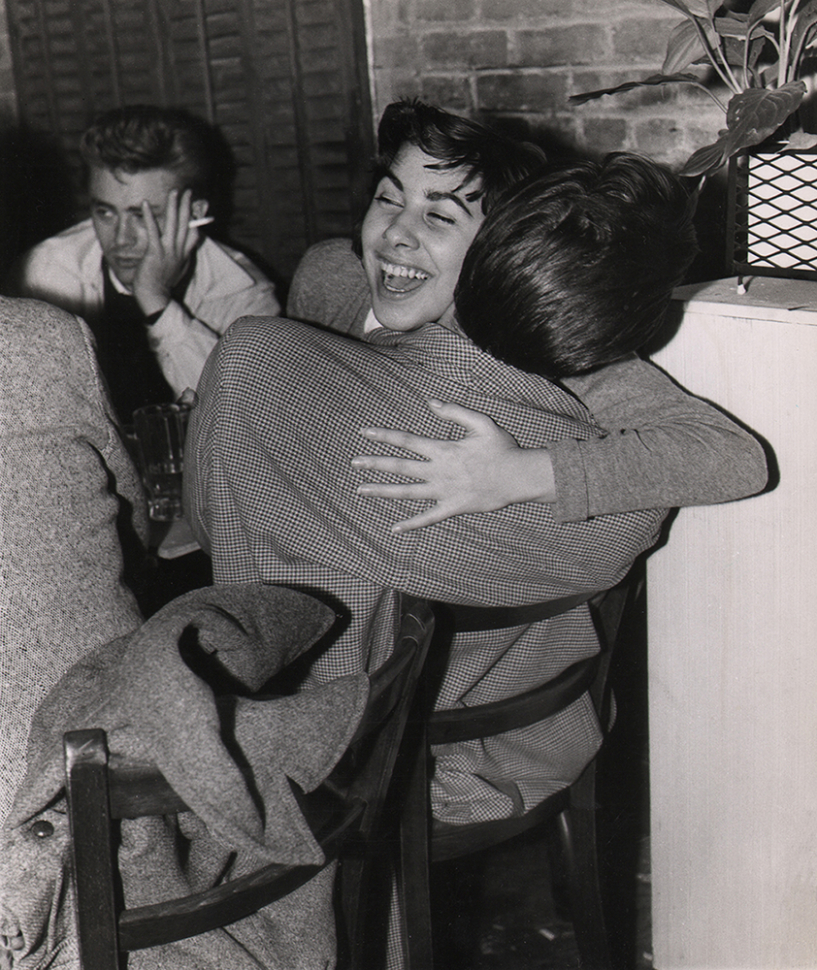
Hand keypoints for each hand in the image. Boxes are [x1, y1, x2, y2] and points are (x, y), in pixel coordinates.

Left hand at [132, 189, 201, 315]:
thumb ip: (181, 256)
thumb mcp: (178, 269)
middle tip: (186, 192)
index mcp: (184, 255)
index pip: (193, 233)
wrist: (155, 296)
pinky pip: (153, 231)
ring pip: (173, 224)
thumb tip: (183, 248)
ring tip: (173, 192)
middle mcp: (178, 250)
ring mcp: (168, 251)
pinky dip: (149, 217)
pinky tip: (145, 204)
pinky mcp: (155, 252)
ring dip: (173, 206)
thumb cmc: (163, 284)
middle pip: (185, 224)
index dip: (195, 219)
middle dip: (186, 206)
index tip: (194, 207)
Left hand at [352, 399, 555, 531]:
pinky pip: (428, 518)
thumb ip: (455, 412)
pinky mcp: (452, 508)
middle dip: (375, 463)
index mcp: (443, 450)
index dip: (384, 435)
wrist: (519, 477)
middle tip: (355, 462)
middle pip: (399, 466)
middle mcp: (438, 471)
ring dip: (382, 491)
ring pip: (406, 492)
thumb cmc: (503, 449)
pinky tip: (395, 528)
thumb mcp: (481, 423)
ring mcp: (443, 491)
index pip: (406, 441)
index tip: (365, 432)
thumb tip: (431, 403)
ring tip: (361, 490)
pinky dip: (411, 524)